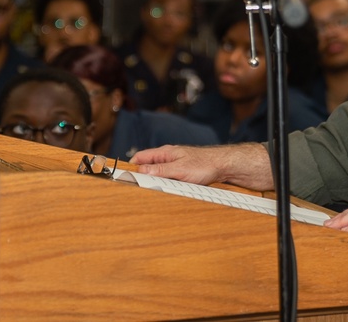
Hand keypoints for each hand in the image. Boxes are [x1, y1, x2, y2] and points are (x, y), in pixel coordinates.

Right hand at [130, 143, 273, 189]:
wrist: (223, 165)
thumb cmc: (203, 164)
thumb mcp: (178, 169)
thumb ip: (159, 170)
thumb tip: (141, 171)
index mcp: (164, 153)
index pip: (140, 157)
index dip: (131, 167)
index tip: (124, 177)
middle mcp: (168, 158)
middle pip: (148, 166)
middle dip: (141, 177)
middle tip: (135, 189)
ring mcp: (175, 165)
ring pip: (158, 174)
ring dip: (153, 183)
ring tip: (149, 193)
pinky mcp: (182, 173)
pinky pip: (168, 179)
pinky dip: (164, 185)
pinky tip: (164, 193)